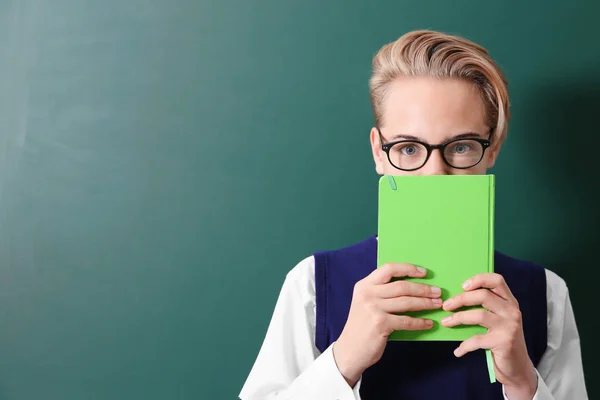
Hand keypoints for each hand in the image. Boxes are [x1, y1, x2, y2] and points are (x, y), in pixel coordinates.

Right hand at [333, 263, 441, 386]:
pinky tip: (428, 323)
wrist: (349, 350)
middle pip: (401, 286)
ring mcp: (373, 309)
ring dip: (425, 303)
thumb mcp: (365, 302)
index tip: (424, 273)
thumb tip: (411, 285)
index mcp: (364, 285)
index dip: (408, 269)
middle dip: (423, 288)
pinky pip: (406, 321)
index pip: (388, 269)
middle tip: (437, 291)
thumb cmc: (362, 326)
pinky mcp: (380, 324)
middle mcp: (367, 294)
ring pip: (406, 302)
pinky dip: (420, 322)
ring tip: (437, 304)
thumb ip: (380, 292)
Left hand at [442, 273, 536, 399]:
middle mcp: (512, 311)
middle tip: (445, 305)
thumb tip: (456, 297)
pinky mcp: (504, 342)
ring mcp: (509, 326)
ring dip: (458, 318)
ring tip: (445, 322)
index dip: (479, 279)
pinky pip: (478, 339)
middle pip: (483, 296)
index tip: (462, 285)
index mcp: (510, 301)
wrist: (517, 366)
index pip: (497, 280)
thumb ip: (486, 306)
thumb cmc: (502, 338)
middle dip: (461, 299)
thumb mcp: (498, 318)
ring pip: (479, 315)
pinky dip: (464, 346)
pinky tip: (458, 351)